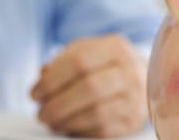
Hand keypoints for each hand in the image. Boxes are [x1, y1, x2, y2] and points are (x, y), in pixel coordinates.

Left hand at [31, 35, 147, 137]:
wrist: (144, 77)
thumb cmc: (106, 64)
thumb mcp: (86, 51)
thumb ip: (63, 61)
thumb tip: (44, 76)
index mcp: (114, 48)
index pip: (78, 61)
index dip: (52, 80)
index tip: (35, 93)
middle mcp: (130, 71)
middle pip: (89, 88)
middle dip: (58, 104)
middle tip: (41, 113)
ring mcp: (136, 97)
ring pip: (96, 113)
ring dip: (67, 121)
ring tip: (52, 122)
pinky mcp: (135, 120)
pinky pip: (104, 130)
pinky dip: (81, 130)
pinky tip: (69, 127)